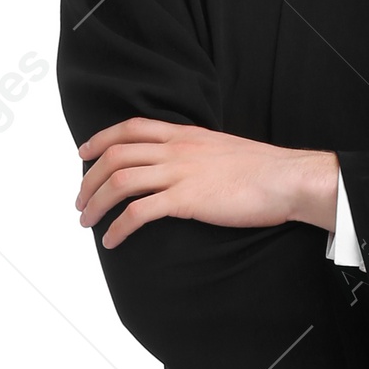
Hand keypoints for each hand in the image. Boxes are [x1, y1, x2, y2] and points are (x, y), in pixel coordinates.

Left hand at [76, 118, 337, 247]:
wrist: (287, 179)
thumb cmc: (263, 170)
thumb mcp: (222, 149)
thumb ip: (197, 153)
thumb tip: (185, 168)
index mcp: (184, 134)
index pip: (130, 128)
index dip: (101, 139)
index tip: (85, 154)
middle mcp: (176, 149)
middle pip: (115, 156)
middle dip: (90, 179)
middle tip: (81, 201)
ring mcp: (179, 173)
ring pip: (120, 182)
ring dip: (96, 203)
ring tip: (87, 221)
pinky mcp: (187, 200)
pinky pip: (140, 212)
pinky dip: (119, 227)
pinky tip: (113, 240)